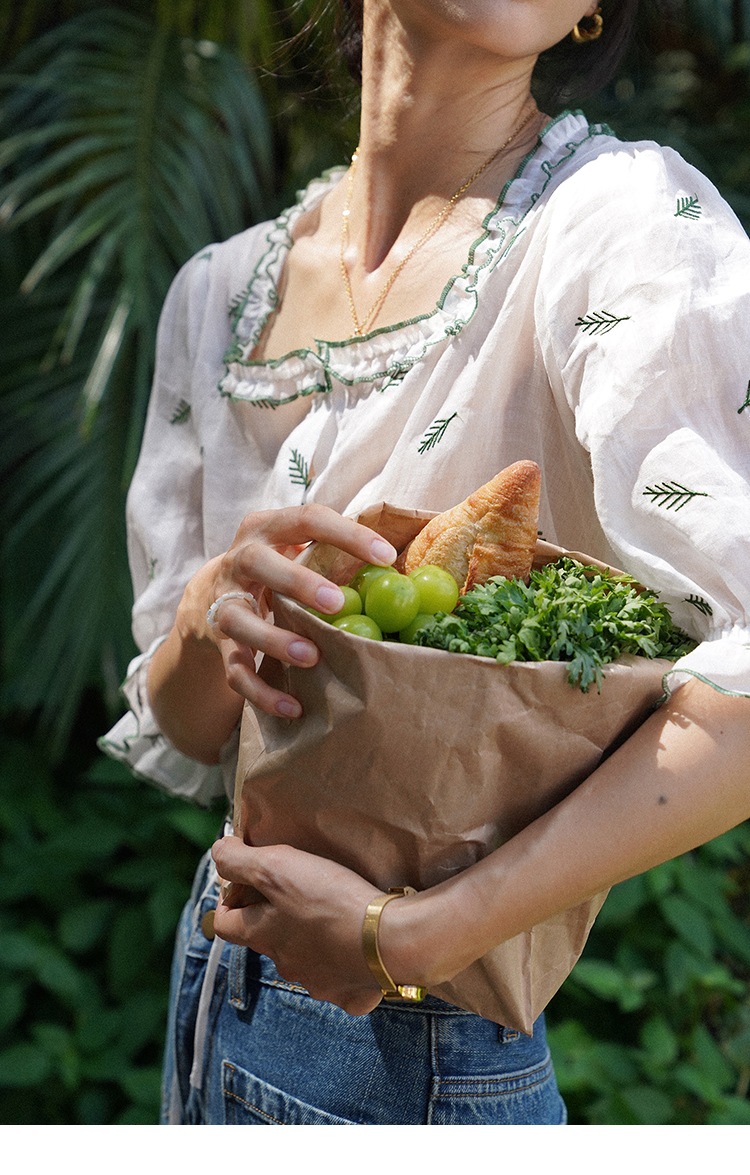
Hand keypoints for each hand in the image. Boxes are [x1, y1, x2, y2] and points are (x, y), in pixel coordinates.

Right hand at [183, 504, 396, 718]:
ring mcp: (224, 603)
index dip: (347, 535)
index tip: (387, 557)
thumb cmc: (278, 569)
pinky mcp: (220, 644)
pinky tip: (293, 708)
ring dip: (274, 639)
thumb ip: (335, 553)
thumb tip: (400, 569)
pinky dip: (261, 692)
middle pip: (258, 562)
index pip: (307, 519)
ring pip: (238, 620)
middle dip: (297, 581)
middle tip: (337, 602)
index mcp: (267, 529)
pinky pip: (235, 670)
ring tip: (312, 657)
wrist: (211, 598)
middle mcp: (238, 561)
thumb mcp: (297, 549)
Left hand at [212, 836, 386, 1014]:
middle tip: (299, 889)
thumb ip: (238, 860)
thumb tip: (219, 852)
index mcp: (262, 935)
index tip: (249, 883)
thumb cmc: (329, 901)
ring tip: (334, 913)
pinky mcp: (349, 994)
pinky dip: (344, 964)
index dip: (230, 900)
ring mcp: (317, 983)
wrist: (389, 942)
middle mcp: (284, 964)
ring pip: (304, 959)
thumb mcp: (276, 867)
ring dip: (310, 939)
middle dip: (276, 916)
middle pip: (267, 939)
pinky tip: (359, 944)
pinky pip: (341, 980)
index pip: (223, 923)